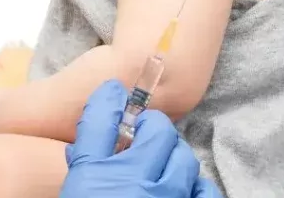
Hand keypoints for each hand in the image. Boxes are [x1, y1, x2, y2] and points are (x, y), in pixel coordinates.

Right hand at [60, 80, 221, 197]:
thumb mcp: (78, 191)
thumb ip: (87, 164)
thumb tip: (94, 136)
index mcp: (96, 178)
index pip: (101, 119)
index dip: (109, 100)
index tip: (112, 95)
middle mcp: (135, 183)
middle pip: (155, 132)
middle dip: (151, 129)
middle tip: (141, 136)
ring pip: (183, 159)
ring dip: (173, 156)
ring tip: (161, 167)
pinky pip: (204, 192)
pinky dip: (195, 188)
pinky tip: (182, 193)